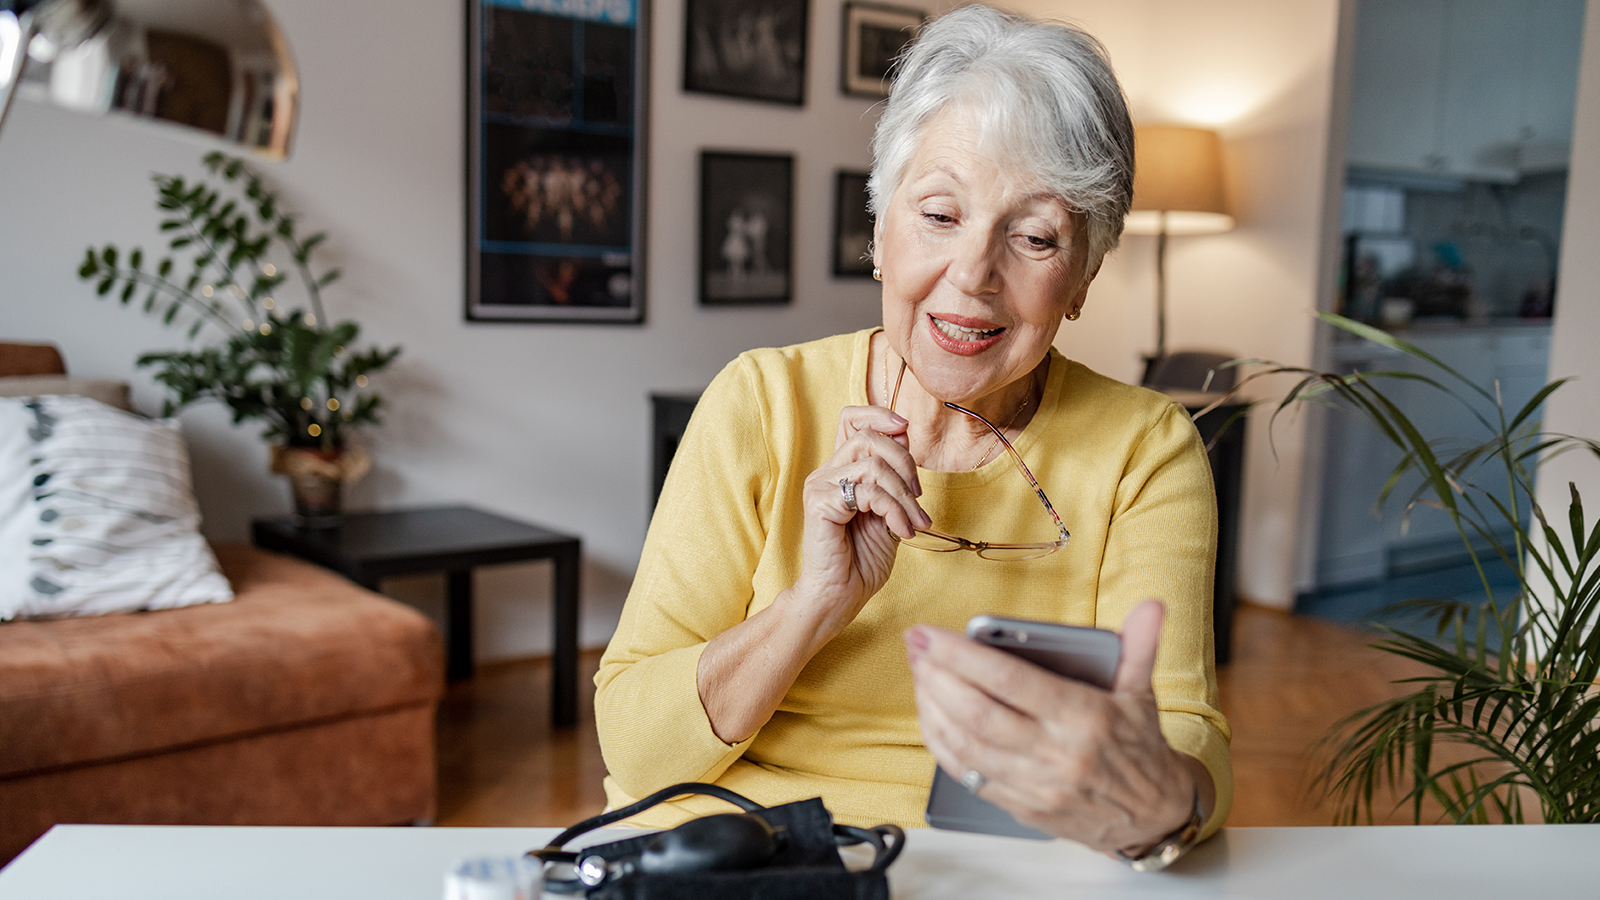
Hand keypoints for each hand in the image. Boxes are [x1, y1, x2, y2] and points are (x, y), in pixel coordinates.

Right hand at [786, 405, 930, 638]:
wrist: (841, 597)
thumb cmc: (862, 560)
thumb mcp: (890, 511)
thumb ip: (895, 478)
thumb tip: (905, 436)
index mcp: (841, 470)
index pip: (851, 418)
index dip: (879, 415)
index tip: (905, 429)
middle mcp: (826, 473)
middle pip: (868, 437)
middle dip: (905, 463)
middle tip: (918, 498)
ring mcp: (820, 487)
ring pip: (872, 464)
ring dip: (903, 495)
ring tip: (912, 523)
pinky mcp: (819, 505)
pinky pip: (867, 492)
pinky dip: (893, 510)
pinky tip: (900, 532)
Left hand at [905, 600, 1200, 852]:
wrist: (1153, 817)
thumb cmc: (1140, 747)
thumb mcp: (1143, 693)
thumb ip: (1141, 646)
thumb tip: (1153, 606)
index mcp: (1085, 717)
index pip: (1010, 680)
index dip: (962, 655)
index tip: (930, 633)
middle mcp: (1057, 754)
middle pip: (978, 713)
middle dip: (935, 676)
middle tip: (913, 647)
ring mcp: (1036, 785)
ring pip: (966, 745)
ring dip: (932, 707)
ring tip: (918, 674)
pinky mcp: (1021, 807)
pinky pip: (968, 775)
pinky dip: (942, 744)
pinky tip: (929, 716)